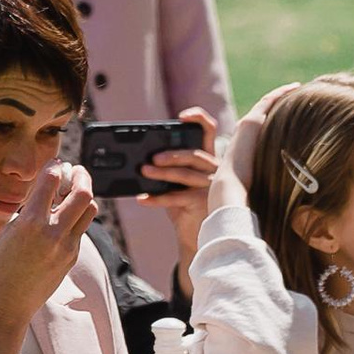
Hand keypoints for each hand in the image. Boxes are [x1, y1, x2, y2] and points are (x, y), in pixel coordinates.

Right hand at [0, 161, 97, 335]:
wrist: (6, 304)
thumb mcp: (8, 232)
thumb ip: (28, 211)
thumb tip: (44, 192)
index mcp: (30, 222)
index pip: (51, 180)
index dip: (54, 166)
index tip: (55, 163)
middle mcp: (52, 233)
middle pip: (82, 193)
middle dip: (81, 176)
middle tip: (75, 171)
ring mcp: (66, 246)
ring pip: (90, 210)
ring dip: (84, 197)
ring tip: (74, 193)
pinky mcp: (71, 257)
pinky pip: (82, 229)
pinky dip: (77, 218)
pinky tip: (66, 217)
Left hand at [138, 107, 217, 279]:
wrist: (194, 236)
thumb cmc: (183, 205)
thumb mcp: (175, 183)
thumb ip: (166, 168)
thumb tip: (139, 160)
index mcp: (207, 158)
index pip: (209, 131)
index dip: (199, 118)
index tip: (182, 116)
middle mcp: (214, 170)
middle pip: (194, 154)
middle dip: (171, 154)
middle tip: (151, 158)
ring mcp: (211, 187)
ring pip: (185, 175)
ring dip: (161, 173)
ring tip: (143, 171)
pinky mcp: (203, 204)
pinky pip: (177, 198)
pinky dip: (157, 198)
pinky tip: (142, 198)